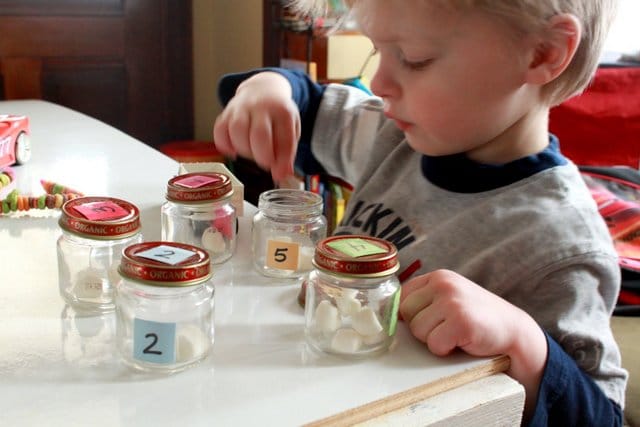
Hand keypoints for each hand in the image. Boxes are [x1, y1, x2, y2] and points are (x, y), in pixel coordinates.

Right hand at [213, 72, 300, 181]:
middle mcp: (261, 107)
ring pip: (237, 130)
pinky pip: (219, 130)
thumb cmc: (277, 116)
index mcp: (283, 111)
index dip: (281, 160)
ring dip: (243, 150)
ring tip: (251, 153)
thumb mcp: (290, 130)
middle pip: (259, 134)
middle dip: (262, 155)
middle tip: (265, 163)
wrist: (263, 90)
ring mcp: (241, 108)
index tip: (279, 173)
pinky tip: (233, 151)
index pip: (284, 138)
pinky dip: (225, 145)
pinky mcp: (226, 112)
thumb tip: (282, 175)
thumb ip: (287, 153)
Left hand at [400, 269, 546, 416]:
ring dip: (434, 340)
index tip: (425, 322)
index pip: (401, 296)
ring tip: (455, 334)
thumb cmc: (476, 317)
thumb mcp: (449, 298)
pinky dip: (445, 350)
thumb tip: (388, 314)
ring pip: (418, 331)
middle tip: (446, 328)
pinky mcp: (460, 322)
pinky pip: (434, 344)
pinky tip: (462, 341)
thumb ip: (424, 300)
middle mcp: (444, 284)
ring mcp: (452, 301)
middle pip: (406, 314)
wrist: (513, 330)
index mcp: (438, 277)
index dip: (408, 315)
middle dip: (422, 328)